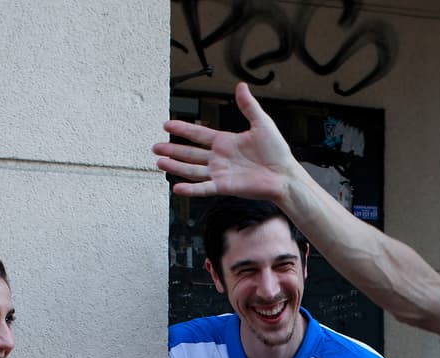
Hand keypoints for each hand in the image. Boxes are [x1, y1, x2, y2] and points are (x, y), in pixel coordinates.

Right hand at [154, 82, 300, 201]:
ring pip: (192, 170)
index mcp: (225, 141)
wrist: (284, 174)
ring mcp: (220, 173)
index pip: (198, 134)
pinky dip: (190, 189)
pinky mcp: (224, 186)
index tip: (166, 125)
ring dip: (175, 166)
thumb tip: (241, 86)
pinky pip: (204, 188)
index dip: (182, 129)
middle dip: (172, 150)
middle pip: (190, 153)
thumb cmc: (277, 152)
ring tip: (159, 163)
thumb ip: (248, 106)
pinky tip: (176, 188)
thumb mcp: (261, 123)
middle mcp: (219, 158)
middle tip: (155, 147)